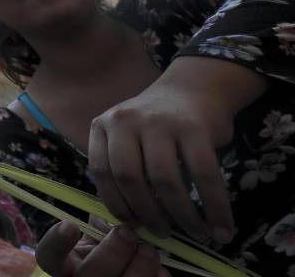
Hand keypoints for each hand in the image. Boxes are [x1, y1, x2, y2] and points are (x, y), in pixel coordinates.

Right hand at [36, 221, 167, 276]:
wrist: (125, 275)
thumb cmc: (108, 253)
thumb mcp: (97, 237)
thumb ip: (99, 223)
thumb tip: (110, 216)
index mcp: (64, 264)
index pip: (48, 256)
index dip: (56, 242)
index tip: (71, 224)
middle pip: (90, 275)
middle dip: (112, 251)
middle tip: (127, 232)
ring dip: (138, 267)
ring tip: (148, 250)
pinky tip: (160, 270)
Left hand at [87, 58, 262, 242]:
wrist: (193, 89)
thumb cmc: (157, 126)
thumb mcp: (127, 138)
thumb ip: (123, 168)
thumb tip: (132, 222)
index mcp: (103, 125)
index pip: (101, 172)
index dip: (116, 204)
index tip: (133, 226)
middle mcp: (125, 120)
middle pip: (130, 178)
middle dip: (148, 214)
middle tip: (163, 234)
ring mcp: (159, 121)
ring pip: (164, 180)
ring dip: (182, 215)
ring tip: (196, 233)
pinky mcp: (193, 126)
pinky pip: (203, 174)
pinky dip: (215, 206)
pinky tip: (221, 226)